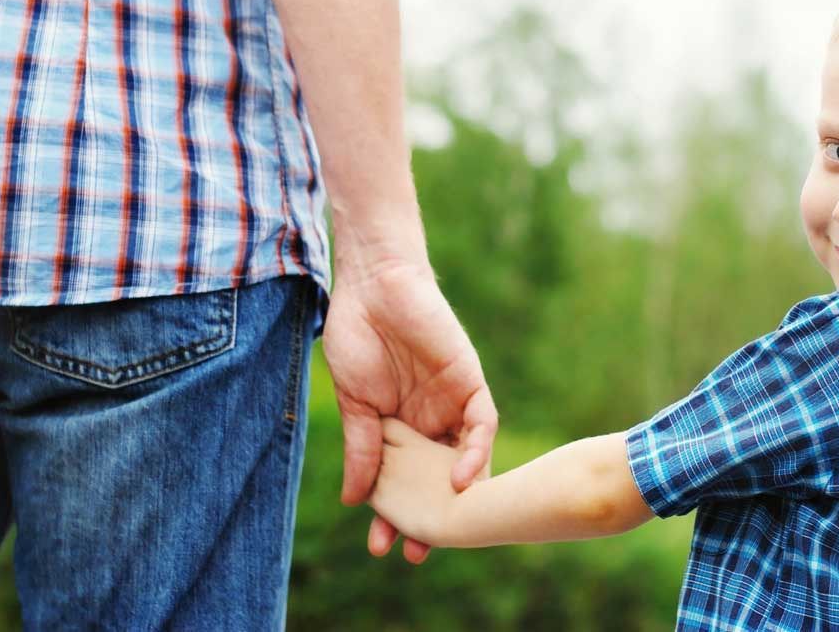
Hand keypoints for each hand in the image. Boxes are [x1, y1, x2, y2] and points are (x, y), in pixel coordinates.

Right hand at [322, 257, 496, 562]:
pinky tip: (463, 478)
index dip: (397, 514)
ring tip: (445, 528)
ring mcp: (453, 403)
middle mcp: (432, 421)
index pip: (406, 481)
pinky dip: (476, 452)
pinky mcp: (470, 382)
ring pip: (467, 459)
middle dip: (432, 515)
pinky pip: (483, 423)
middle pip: (440, 479)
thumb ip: (363, 449)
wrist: (373, 284)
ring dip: (460, 495)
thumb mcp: (355, 403)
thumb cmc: (357, 336)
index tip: (382, 545)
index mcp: (402, 428)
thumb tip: (354, 500)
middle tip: (417, 553)